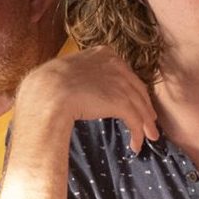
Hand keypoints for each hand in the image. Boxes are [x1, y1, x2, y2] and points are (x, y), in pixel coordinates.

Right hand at [17, 47, 159, 150]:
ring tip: (149, 136)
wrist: (48, 91)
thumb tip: (79, 86)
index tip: (137, 100)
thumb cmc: (49, 83)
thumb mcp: (69, 69)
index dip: (134, 90)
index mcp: (104, 54)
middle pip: (138, 90)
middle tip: (149, 119)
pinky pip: (135, 120)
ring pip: (140, 106)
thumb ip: (82, 74)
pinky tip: (135, 145)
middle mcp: (117, 66)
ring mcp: (121, 83)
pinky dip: (138, 134)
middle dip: (145, 107)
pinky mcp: (121, 102)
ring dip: (146, 124)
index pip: (126, 74)